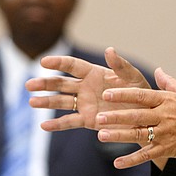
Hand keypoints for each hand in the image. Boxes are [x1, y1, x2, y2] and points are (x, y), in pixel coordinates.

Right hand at [27, 47, 150, 131]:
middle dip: (45, 83)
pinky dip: (57, 125)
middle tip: (29, 84)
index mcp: (95, 73)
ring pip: (61, 102)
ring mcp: (84, 104)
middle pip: (61, 83)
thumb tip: (110, 49)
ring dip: (46, 102)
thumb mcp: (133, 78)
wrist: (145, 115)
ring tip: (32, 102)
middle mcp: (86, 87)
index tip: (43, 62)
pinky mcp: (87, 119)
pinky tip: (43, 126)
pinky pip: (69, 122)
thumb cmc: (140, 92)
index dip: (58, 62)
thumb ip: (121, 66)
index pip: (72, 66)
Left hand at [97, 67, 175, 167]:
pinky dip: (132, 160)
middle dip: (117, 116)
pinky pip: (147, 155)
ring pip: (139, 135)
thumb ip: (170, 83)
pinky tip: (117, 162)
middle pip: (137, 115)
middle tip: (99, 117)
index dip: (124, 94)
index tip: (107, 93)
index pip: (142, 95)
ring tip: (101, 136)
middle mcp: (166, 116)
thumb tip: (158, 70)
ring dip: (119, 136)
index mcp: (168, 100)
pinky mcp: (168, 149)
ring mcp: (167, 134)